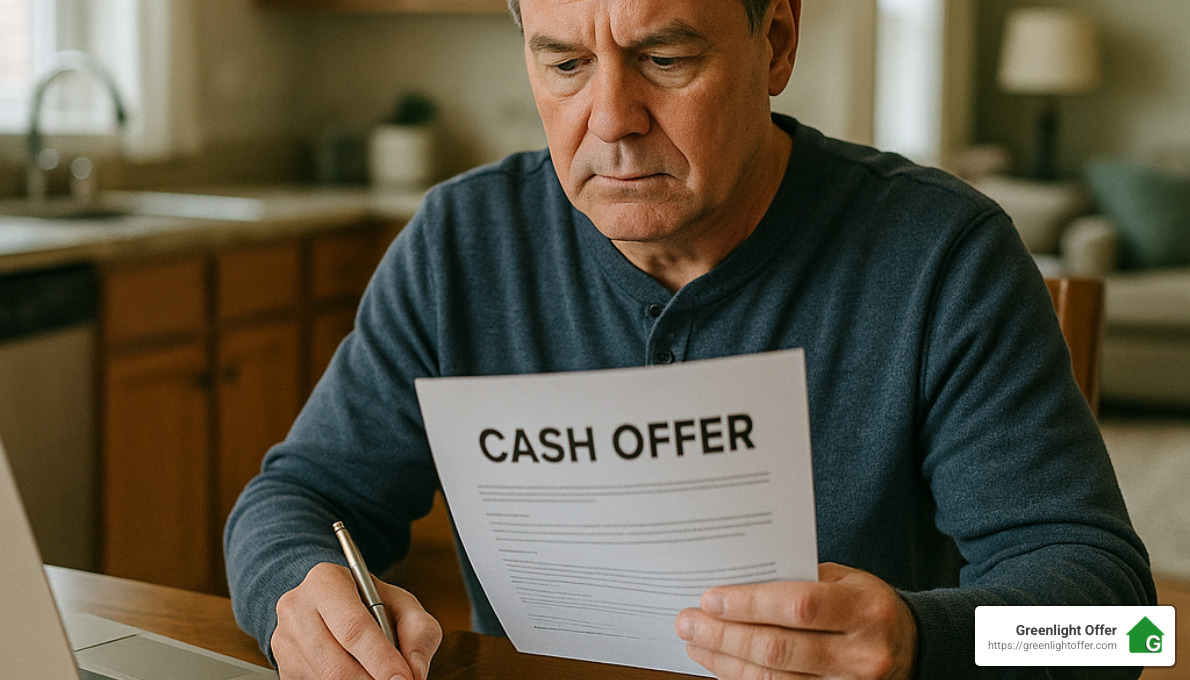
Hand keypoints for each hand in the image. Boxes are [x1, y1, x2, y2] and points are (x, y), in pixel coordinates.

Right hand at [271, 562, 442, 679]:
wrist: (330, 603)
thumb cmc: (369, 602)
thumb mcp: (401, 603)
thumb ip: (417, 631)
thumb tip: (415, 672)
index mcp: (325, 582)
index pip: (353, 627)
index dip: (380, 659)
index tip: (403, 679)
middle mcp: (297, 609)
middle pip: (335, 664)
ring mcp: (284, 641)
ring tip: (379, 675)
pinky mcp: (283, 667)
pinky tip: (359, 674)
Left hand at [674, 563, 916, 679]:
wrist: (912, 646)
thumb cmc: (865, 604)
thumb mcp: (844, 580)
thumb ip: (797, 580)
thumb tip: (732, 583)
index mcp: (865, 609)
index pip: (798, 607)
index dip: (749, 604)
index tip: (710, 599)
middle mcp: (863, 654)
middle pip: (778, 648)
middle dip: (724, 636)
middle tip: (688, 622)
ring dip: (725, 662)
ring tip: (696, 644)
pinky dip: (744, 679)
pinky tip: (722, 665)